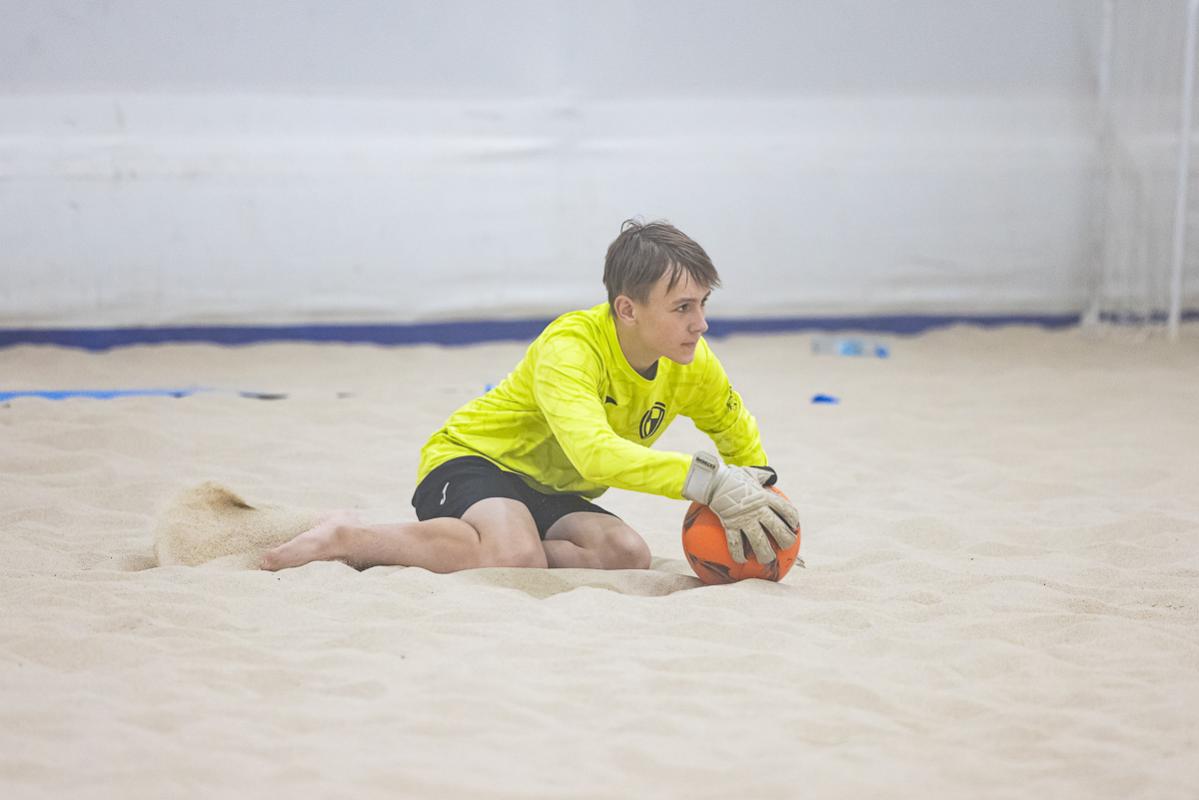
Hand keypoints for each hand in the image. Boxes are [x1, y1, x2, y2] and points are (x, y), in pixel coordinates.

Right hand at [682, 452, 799, 563]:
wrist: (712, 480)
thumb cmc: (732, 476)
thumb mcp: (751, 473)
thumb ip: (763, 475)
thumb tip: (771, 475)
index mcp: (766, 497)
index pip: (787, 510)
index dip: (793, 520)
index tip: (794, 526)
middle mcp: (758, 510)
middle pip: (778, 529)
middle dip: (786, 541)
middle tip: (787, 547)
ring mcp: (744, 519)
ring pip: (759, 541)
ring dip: (765, 554)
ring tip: (767, 560)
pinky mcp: (730, 525)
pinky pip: (736, 544)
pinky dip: (738, 554)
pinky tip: (741, 560)